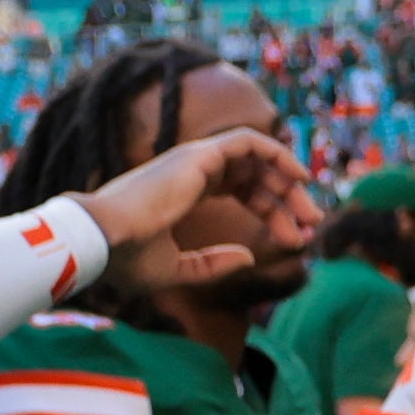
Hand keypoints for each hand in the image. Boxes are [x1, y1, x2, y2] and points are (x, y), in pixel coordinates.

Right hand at [74, 124, 313, 278]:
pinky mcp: (201, 156)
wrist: (102, 242)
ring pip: (257, 158)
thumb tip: (250, 258)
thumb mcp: (177, 271)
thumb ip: (213, 264)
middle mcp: (192, 171)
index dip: (270, 212)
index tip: (293, 239)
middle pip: (254, 175)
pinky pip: (250, 143)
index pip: (239, 190)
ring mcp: (196, 160)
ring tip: (311, 211)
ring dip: (289, 180)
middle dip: (286, 199)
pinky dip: (278, 154)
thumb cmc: (126, 259)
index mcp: (183, 192)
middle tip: (312, 225)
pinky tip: (300, 178)